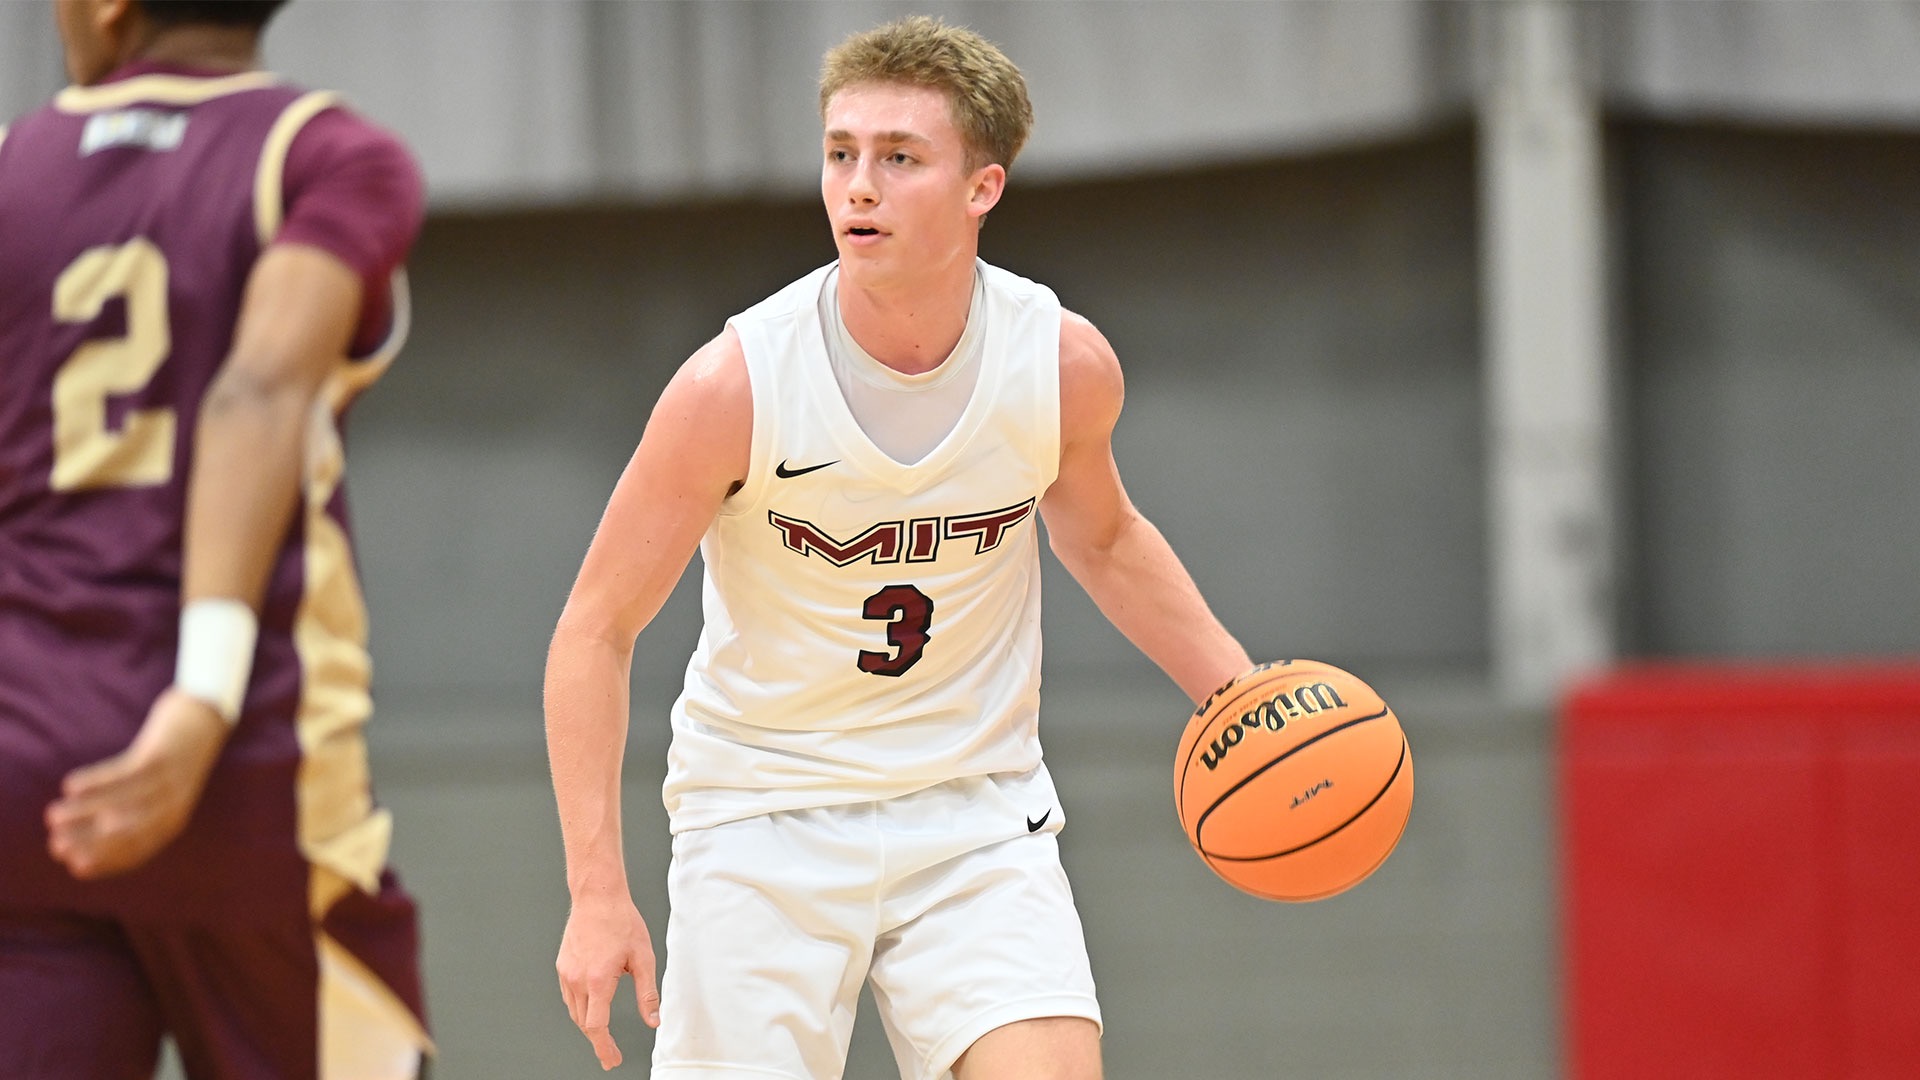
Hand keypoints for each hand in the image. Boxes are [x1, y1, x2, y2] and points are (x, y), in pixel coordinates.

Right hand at [45, 687, 229, 879]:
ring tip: (53, 815)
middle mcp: (173, 806)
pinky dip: (98, 781)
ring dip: (85, 811)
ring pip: (123, 803)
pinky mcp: (161, 756)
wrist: (202, 721)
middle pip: (130, 831)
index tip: (74, 867)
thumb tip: (87, 836)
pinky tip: (70, 786)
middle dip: (92, 842)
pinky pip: (126, 773)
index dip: (106, 860)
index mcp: (171, 821)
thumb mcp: (156, 794)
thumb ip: (129, 814)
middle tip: (56, 846)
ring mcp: (169, 781)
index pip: (138, 850)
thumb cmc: (167, 764)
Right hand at [556, 894, 659, 1069]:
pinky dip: (579, 1008)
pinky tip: (591, 1007)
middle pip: (584, 1023)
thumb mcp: (643, 958)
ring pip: (574, 1011)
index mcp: (598, 980)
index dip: (604, 1047)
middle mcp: (577, 979)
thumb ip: (647, 994)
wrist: (597, 897)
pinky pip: (568, 996)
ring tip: (602, 1034)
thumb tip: (653, 1021)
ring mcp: (566, 973)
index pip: (596, 1026)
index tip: (611, 1060)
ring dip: (588, 1025)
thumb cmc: (622, 922)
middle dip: (598, 1041)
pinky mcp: (562, 966)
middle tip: (610, 1054)